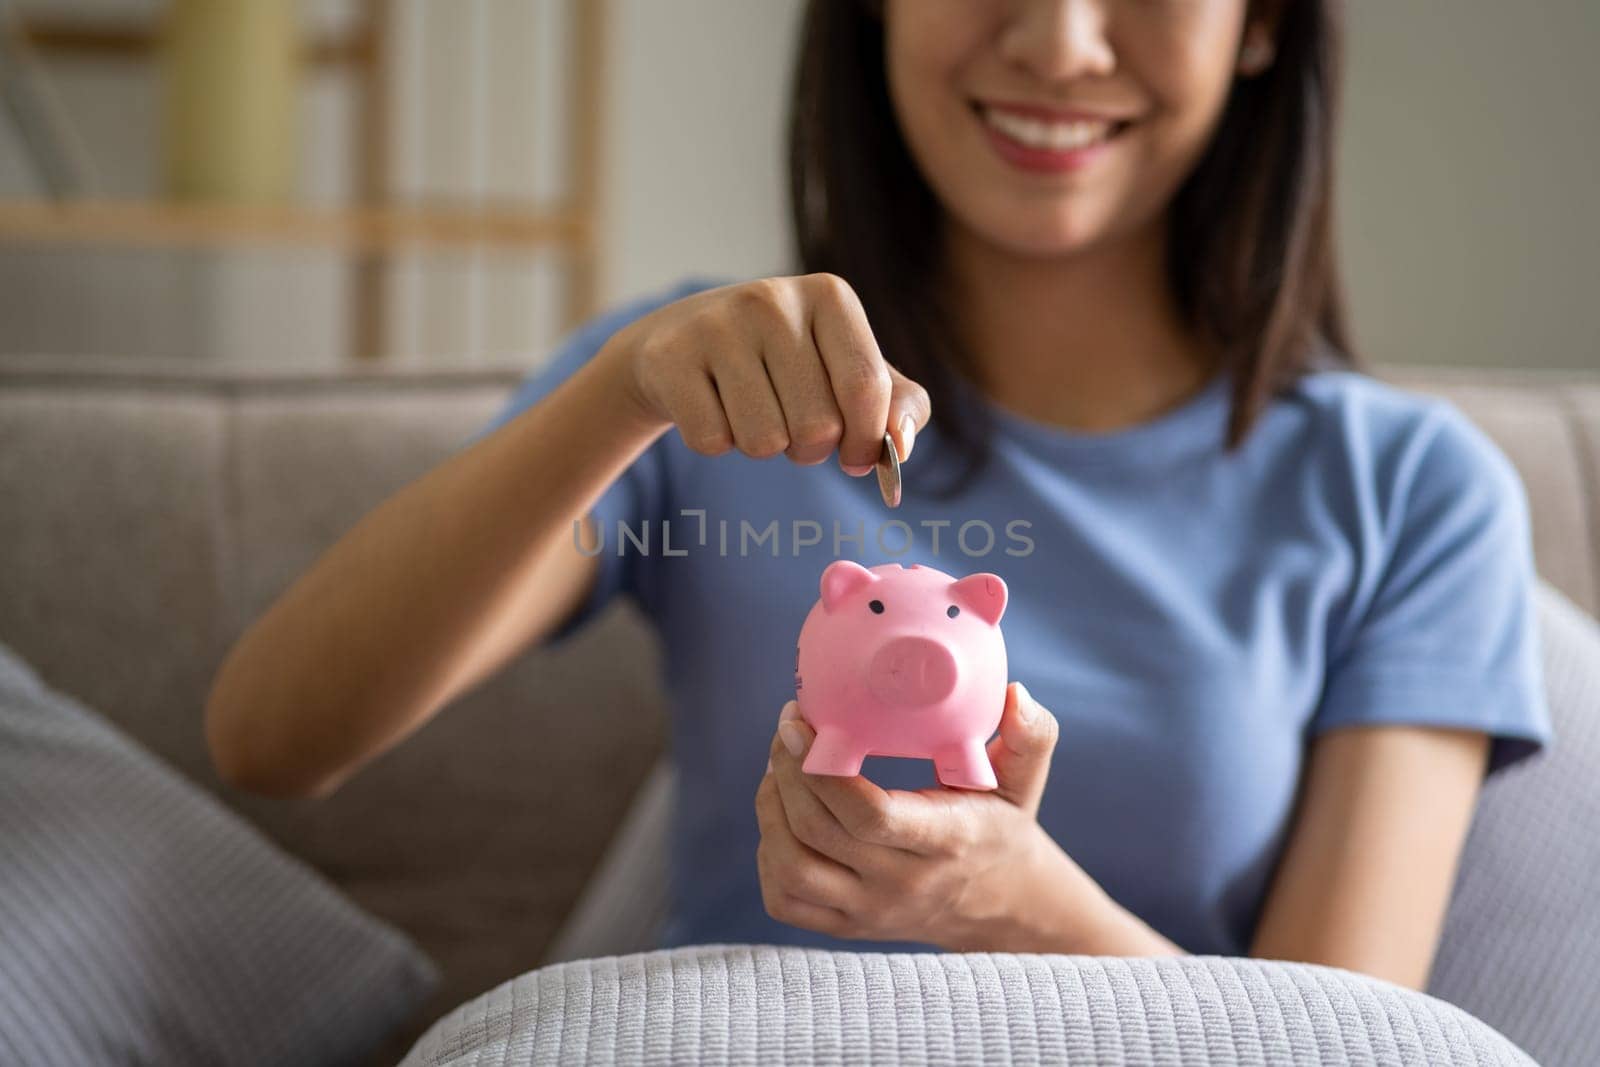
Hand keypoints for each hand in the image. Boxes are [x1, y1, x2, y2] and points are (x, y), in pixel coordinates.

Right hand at [599, 274, 930, 474]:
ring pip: (764, 442)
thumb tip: (900, 448)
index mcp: (830, 295)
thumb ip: (897, 406)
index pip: (867, 389)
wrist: (681, 341)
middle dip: (809, 448)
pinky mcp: (669, 357)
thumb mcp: (848, 370)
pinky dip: (717, 441)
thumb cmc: (785, 364)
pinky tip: (711, 404)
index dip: (867, 441)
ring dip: (763, 446)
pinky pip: (713, 442)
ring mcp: (716, 324)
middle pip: (818, 427)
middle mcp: (773, 298)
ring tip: (750, 409)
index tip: (856, 454)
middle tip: (790, 421)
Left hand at [754, 682, 1114, 951]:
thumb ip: (1031, 737)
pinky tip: (782, 815)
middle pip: (818, 833)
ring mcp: (870, 912)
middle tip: (787, 729)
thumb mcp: (1024, 782)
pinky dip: (769, 855)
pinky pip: (784, 900)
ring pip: (792, 869)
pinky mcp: (847, 927)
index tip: (801, 721)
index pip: (871, 815)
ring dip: (771, 810)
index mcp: (946, 841)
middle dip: (788, 771)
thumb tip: (1016, 694)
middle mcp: (903, 884)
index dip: (822, 768)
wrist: (1002, 906)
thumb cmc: (1003, 827)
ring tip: (779, 766)